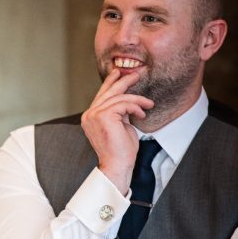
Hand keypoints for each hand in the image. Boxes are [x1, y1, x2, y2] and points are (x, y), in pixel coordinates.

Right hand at [81, 70, 153, 193]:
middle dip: (123, 81)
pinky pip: (123, 104)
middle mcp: (89, 114)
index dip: (110, 83)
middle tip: (136, 74)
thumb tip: (127, 102)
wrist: (117, 164)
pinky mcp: (103, 116)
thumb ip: (119, 113)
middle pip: (107, 92)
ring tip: (148, 104)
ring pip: (119, 97)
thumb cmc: (120, 150)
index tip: (120, 74)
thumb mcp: (120, 126)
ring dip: (137, 99)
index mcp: (90, 117)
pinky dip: (136, 107)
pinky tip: (142, 114)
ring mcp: (94, 115)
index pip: (101, 95)